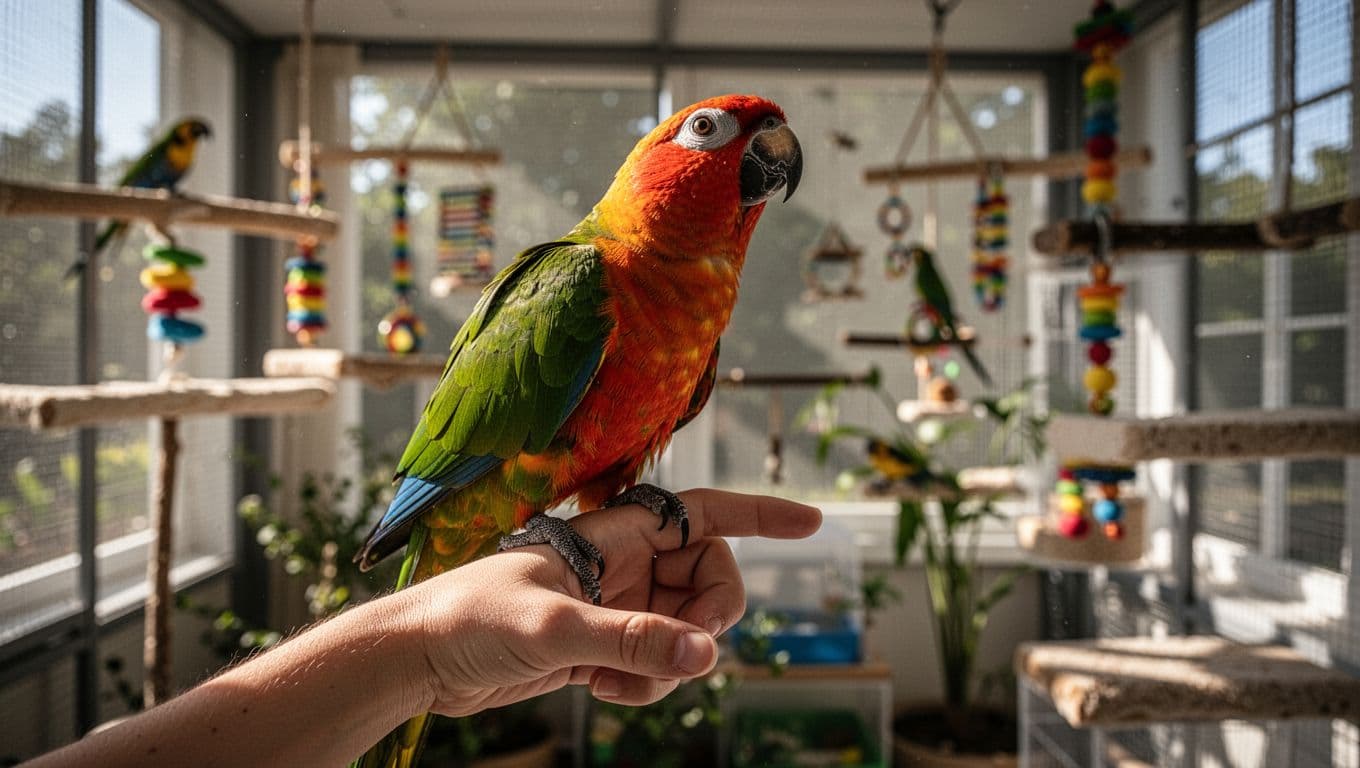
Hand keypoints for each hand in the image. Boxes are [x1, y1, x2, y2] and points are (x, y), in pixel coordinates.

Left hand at [402, 489, 820, 715]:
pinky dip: (643, 685)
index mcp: (615, 535)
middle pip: (708, 581)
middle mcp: (623, 565)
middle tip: (688, 649)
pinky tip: (595, 690)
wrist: (420, 657)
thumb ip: (630, 641)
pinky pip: (655, 665)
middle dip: (709, 620)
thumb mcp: (553, 628)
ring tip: (611, 681)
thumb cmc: (471, 618)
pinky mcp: (600, 646)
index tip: (811, 522)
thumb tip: (706, 654)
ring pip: (683, 632)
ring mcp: (614, 606)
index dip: (760, 515)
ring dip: (667, 665)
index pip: (703, 513)